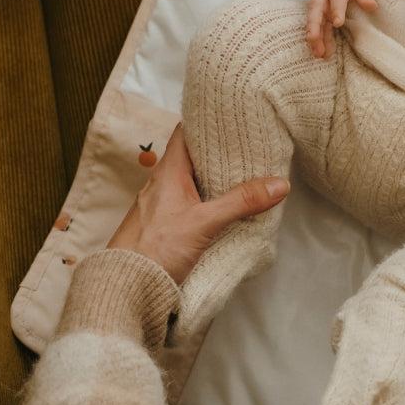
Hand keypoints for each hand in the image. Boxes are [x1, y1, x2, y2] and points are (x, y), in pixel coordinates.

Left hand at [107, 126, 289, 283]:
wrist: (124, 289)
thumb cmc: (157, 248)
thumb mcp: (204, 223)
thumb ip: (241, 202)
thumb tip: (279, 184)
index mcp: (167, 171)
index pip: (185, 132)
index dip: (206, 120)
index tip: (230, 115)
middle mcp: (162, 182)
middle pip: (192, 155)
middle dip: (218, 149)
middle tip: (247, 143)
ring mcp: (161, 204)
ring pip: (191, 179)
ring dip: (214, 175)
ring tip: (244, 170)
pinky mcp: (163, 224)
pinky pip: (189, 200)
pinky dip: (208, 197)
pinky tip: (225, 204)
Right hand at [306, 0, 377, 58]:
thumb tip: (373, 7)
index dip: (336, 10)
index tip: (338, 23)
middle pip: (316, 11)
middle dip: (315, 27)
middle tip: (314, 42)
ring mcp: (318, 3)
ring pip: (314, 21)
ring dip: (315, 37)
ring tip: (318, 54)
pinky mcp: (317, 10)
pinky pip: (317, 25)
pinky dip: (318, 38)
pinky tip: (321, 52)